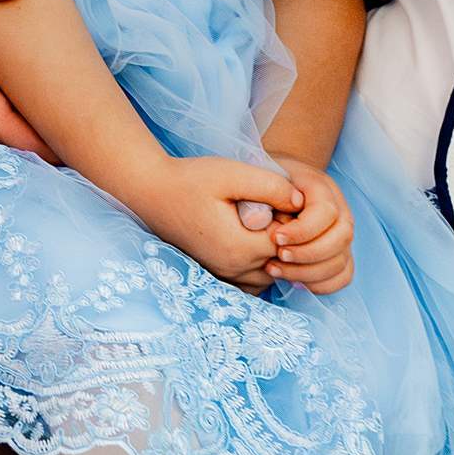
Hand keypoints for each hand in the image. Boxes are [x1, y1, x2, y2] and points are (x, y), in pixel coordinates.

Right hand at [128, 156, 302, 293]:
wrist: (151, 192)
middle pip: (281, 260)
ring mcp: (223, 275)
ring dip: (271, 250)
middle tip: (268, 206)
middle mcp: (233, 270)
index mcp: (240, 249)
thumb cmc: (190, 180)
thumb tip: (301, 201)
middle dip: (283, 235)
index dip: (290, 217)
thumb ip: (270, 186)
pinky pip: (251, 280)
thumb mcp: (232, 173)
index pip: (288, 241)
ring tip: (258, 220)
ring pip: (269, 274)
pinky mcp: (215, 273)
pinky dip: (258, 264)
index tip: (276, 196)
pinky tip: (249, 238)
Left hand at [265, 155, 354, 294]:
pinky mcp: (339, 252)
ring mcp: (341, 232)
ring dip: (308, 273)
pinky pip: (343, 275)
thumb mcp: (262, 177)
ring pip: (341, 260)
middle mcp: (339, 208)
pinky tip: (294, 280)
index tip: (275, 237)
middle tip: (277, 256)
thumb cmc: (267, 181)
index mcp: (321, 186)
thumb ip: (264, 194)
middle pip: (342, 238)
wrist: (276, 183)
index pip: (326, 212)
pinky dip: (321, 284)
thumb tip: (261, 220)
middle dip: (307, 254)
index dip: (302, 231)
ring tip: (276, 269)